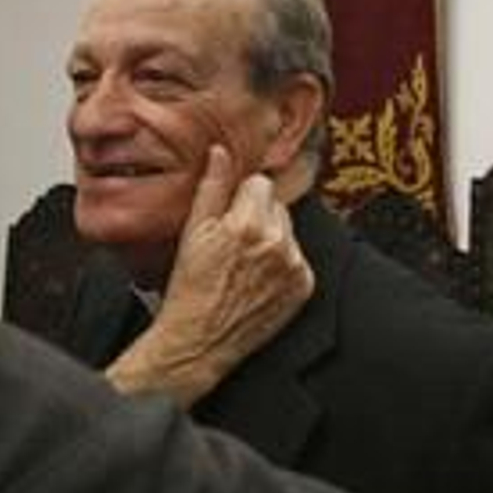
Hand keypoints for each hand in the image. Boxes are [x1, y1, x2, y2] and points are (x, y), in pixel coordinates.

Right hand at [106, 146, 313, 407]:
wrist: (199, 340)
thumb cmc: (189, 289)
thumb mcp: (192, 232)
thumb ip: (211, 187)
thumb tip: (220, 152)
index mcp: (249, 223)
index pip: (260, 183)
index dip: (240, 197)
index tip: (229, 214)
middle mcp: (277, 243)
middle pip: (276, 205)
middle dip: (257, 215)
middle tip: (232, 241)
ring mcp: (294, 266)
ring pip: (288, 230)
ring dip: (271, 238)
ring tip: (244, 262)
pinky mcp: (303, 287)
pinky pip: (297, 257)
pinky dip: (282, 263)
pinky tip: (258, 278)